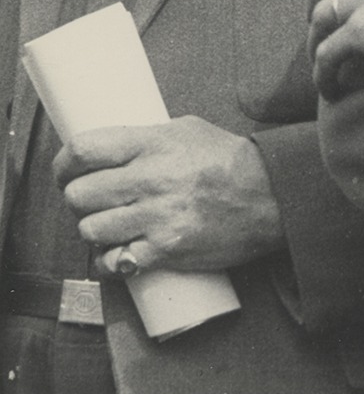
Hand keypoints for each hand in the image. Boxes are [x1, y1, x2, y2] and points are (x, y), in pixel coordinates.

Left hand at [53, 116, 283, 276]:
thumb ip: (146, 138)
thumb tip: (108, 147)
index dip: (64, 162)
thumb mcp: (187, 130)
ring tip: (106, 224)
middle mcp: (150, 179)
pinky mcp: (165, 250)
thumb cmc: (228, 159)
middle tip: (87, 199)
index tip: (65, 169)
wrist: (269, 196)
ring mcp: (157, 217)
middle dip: (76, 198)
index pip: (85, 149)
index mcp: (153, 143)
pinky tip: (119, 251)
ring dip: (93, 230)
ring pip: (91, 230)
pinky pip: (114, 263)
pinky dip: (109, 261)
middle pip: (80, 194)